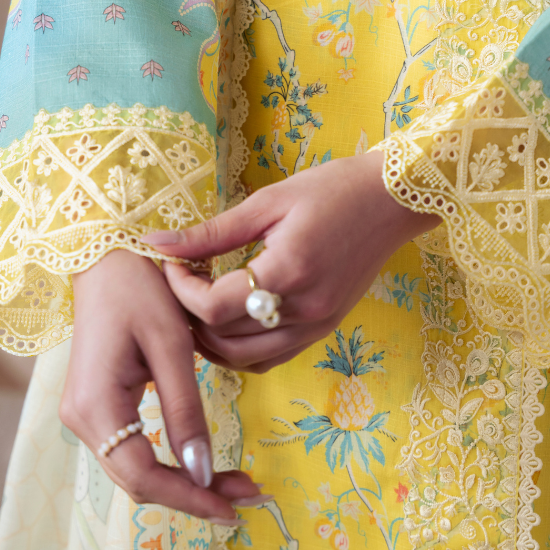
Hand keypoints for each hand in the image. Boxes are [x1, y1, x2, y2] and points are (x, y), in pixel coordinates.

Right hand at [60, 250, 262, 519]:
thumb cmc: (140, 288)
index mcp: (95, 406)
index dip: (189, 498)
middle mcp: (82, 420)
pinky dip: (171, 461)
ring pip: (137, 469)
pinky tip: (204, 462)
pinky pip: (134, 449)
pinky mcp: (100, 406)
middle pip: (138, 481)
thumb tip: (204, 475)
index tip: (235, 508)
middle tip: (250, 496)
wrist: (108, 255)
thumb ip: (185, 412)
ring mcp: (87, 415)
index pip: (142, 476)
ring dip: (186, 481)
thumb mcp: (171, 346)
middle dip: (194, 494)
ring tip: (237, 483)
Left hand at [146, 151, 430, 371]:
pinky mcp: (324, 330)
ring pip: (244, 360)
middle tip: (180, 282)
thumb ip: (213, 231)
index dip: (181, 291)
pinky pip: (270, 359)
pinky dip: (240, 350)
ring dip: (211, 339)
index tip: (172, 264)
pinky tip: (230, 319)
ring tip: (199, 302)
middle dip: (189, 315)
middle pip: (224, 339)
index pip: (214, 307)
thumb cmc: (332, 189)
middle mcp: (305, 309)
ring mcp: (317, 326)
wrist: (391, 201)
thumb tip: (159, 244)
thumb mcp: (269, 201)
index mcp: (289, 270)